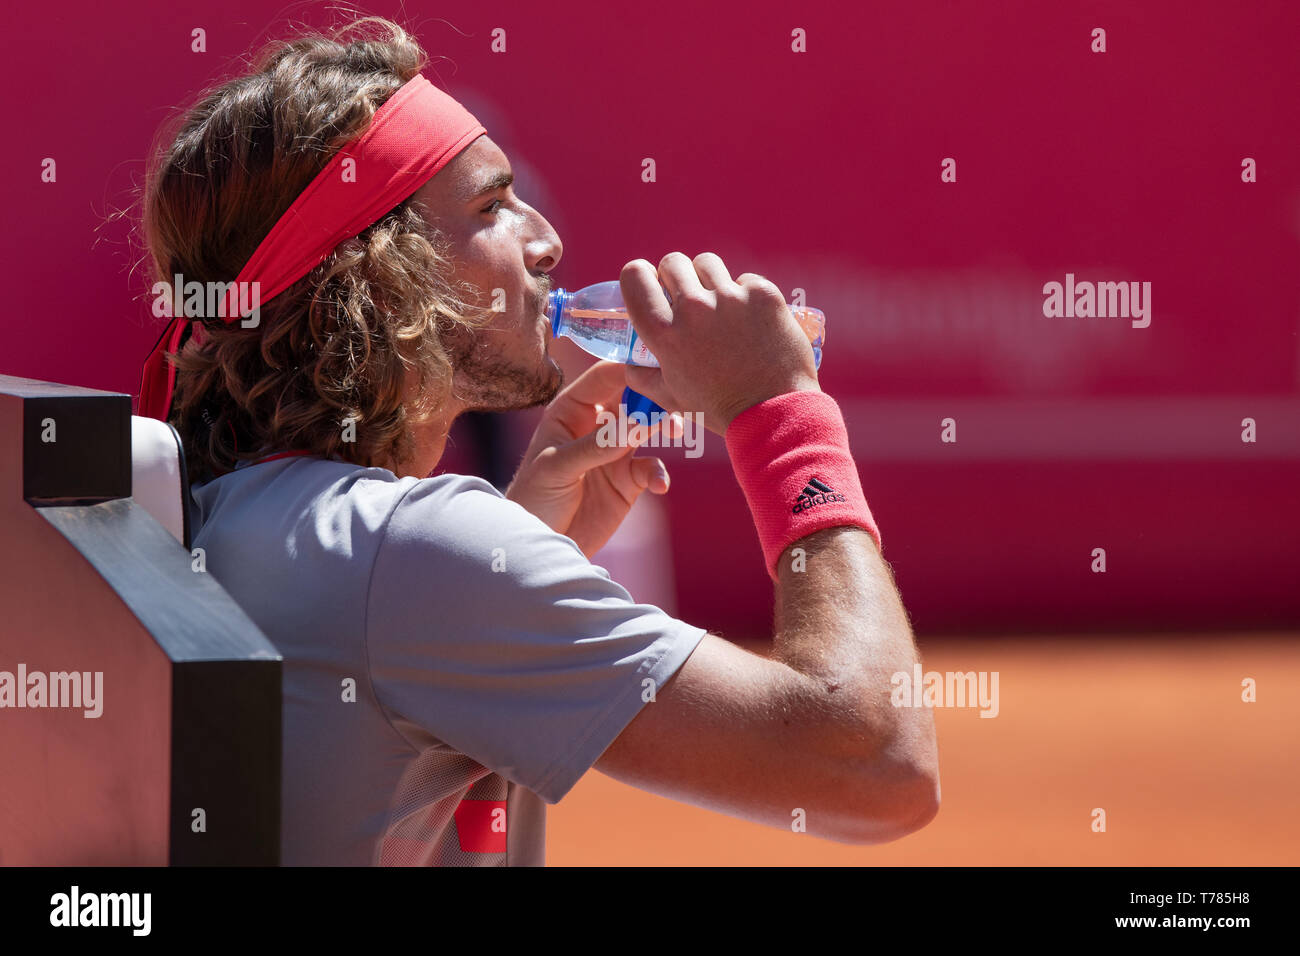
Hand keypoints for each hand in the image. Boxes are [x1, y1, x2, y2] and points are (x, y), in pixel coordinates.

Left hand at [505, 360, 682, 558]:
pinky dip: (659, 474)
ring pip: (649, 427)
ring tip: (675, 432)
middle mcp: (596, 425)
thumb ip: (595, 446)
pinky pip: (651, 468)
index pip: (605, 377)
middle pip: (633, 397)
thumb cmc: (533, 498)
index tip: (655, 371)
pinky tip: (659, 486)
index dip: (629, 369)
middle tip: (673, 401)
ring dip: (665, 426)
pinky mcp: (628, 481)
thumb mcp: (557, 468)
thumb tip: (637, 423)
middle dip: (655, 397)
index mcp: (571, 409)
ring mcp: (615, 452)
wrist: (539, 543)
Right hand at [620, 252, 821, 435]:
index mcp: (664, 332)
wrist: (775, 413)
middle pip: (673, 262)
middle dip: (677, 277)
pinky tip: (752, 321)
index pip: (635, 275)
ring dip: (710, 280)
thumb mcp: (670, 398)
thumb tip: (630, 361)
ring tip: (721, 307)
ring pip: (708, 264)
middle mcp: (693, 308)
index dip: (642, 276)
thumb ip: (642, 376)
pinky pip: (745, 280)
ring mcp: (730, 298)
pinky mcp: (762, 295)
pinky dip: (746, 295)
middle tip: (690, 300)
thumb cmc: (719, 409)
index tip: (653, 286)